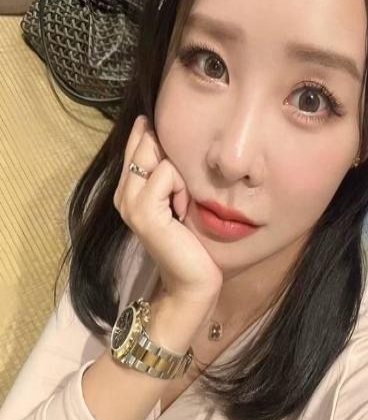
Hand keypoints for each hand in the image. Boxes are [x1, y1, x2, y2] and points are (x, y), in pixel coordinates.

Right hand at [113, 115, 222, 326]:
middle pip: (143, 143)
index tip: (176, 166)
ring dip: (179, 177)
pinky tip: (183, 212)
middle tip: (181, 193)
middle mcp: (123, 194)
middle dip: (170, 156)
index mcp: (128, 189)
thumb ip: (169, 171)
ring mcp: (129, 203)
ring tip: (182, 205)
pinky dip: (182, 189)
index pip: (136, 142)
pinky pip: (165, 174)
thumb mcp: (179, 197)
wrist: (191, 281)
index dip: (156, 138)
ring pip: (155, 156)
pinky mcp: (143, 212)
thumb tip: (172, 137)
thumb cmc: (192, 240)